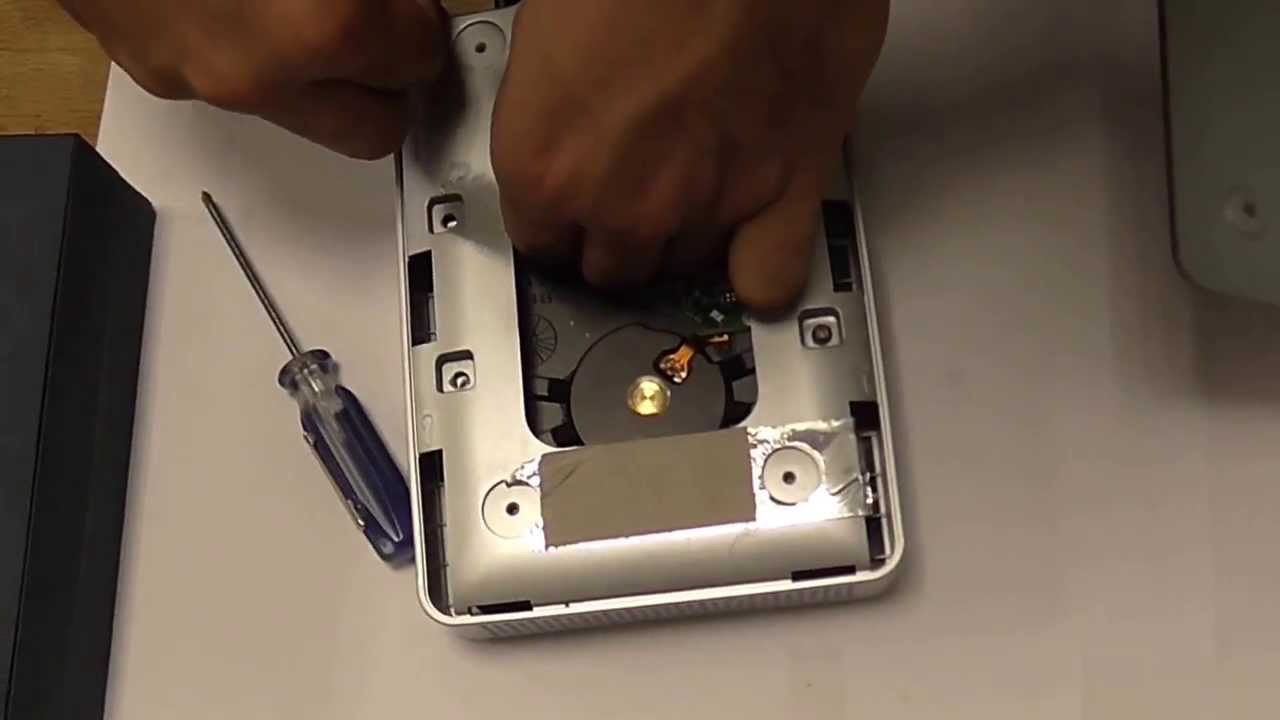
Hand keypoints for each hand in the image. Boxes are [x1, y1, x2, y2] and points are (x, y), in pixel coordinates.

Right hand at [60, 0, 447, 158]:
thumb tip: (401, 1)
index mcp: (323, 26)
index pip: (422, 60)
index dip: (424, 24)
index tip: (415, 8)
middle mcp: (262, 75)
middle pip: (374, 130)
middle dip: (390, 82)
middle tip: (383, 28)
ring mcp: (200, 82)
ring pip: (303, 116)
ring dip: (323, 74)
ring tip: (305, 5)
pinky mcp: (153, 74)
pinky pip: (233, 84)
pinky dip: (254, 53)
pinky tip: (240, 0)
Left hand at [492, 0, 888, 311]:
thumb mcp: (545, 23)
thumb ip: (547, 96)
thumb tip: (554, 100)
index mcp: (542, 160)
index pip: (538, 243)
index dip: (558, 220)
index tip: (571, 206)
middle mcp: (620, 200)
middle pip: (611, 269)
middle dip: (616, 234)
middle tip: (635, 185)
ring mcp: (705, 204)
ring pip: (684, 268)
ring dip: (683, 238)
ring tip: (694, 181)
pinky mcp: (785, 192)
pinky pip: (768, 280)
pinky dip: (759, 271)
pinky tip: (754, 240)